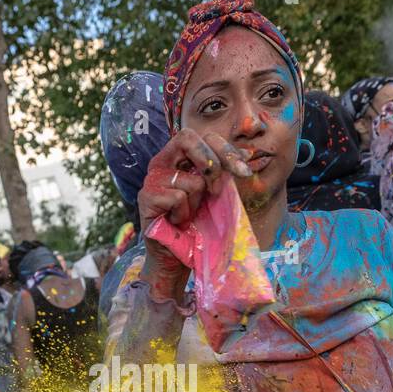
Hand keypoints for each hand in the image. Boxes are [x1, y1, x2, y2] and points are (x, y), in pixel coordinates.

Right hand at [137, 127, 251, 299]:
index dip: (226, 150)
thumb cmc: (196, 223)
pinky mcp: (146, 196)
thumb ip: (224, 172)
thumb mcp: (215, 193)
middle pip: (188, 138)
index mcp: (180, 156)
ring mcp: (152, 177)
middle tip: (215, 192)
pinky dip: (183, 214)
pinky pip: (178, 198)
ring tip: (186, 215)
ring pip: (191, 180)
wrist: (177, 254)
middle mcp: (162, 161)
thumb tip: (247, 155)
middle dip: (211, 165)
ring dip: (196, 203)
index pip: (204, 137)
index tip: (244, 172)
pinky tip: (175, 221)